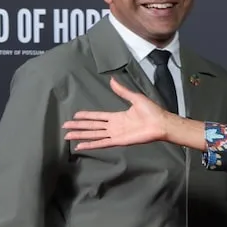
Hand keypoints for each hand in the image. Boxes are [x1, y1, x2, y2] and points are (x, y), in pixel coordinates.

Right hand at [63, 77, 205, 150]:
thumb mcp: (135, 98)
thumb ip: (122, 91)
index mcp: (117, 116)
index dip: (86, 116)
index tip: (75, 116)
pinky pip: (102, 143)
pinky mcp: (119, 141)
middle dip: (79, 127)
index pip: (98, 116)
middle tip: (65, 127)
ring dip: (81, 136)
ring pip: (94, 135)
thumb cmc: (151, 111)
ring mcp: (115, 134)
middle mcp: (114, 126)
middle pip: (92, 126)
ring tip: (67, 136)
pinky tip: (80, 147)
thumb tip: (112, 80)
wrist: (161, 123)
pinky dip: (91, 145)